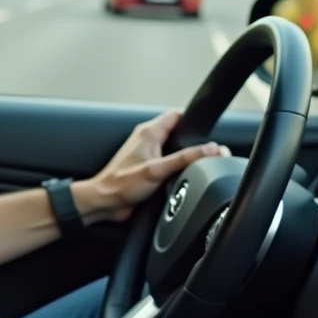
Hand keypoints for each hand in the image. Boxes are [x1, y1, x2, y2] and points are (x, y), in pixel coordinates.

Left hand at [71, 109, 229, 223]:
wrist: (106, 202)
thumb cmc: (121, 184)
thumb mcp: (157, 170)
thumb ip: (184, 158)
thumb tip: (211, 149)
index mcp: (149, 132)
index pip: (177, 115)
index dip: (195, 120)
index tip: (211, 130)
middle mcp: (148, 139)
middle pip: (179, 131)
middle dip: (195, 140)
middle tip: (210, 150)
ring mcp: (148, 153)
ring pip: (175, 147)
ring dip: (186, 155)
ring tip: (200, 163)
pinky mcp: (149, 167)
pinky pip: (169, 161)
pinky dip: (178, 166)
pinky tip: (185, 175)